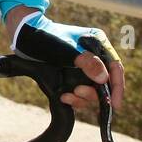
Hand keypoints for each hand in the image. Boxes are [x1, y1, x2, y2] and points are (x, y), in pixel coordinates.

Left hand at [7, 9, 124, 110]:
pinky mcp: (71, 74)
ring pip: (91, 89)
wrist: (23, 36)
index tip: (115, 104)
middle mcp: (93, 56)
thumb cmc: (45, 37)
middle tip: (79, 92)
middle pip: (104, 82)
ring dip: (82, 97)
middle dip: (94, 92)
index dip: (117, 87)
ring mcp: (82, 66)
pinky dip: (74, 97)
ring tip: (68, 96)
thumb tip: (104, 79)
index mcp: (97, 44)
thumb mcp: (66, 50)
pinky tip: (64, 97)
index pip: (115, 67)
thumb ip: (86, 62)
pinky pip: (79, 91)